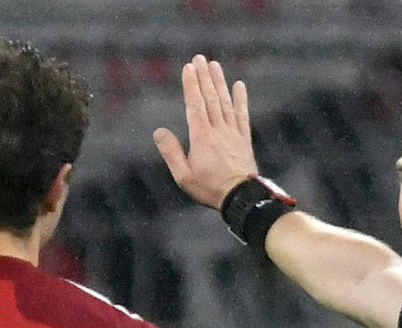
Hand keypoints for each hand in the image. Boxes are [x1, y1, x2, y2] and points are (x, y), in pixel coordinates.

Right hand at [152, 55, 260, 209]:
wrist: (241, 196)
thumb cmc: (209, 188)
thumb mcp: (183, 176)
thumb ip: (171, 152)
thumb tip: (158, 132)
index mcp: (201, 137)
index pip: (195, 105)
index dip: (191, 85)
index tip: (189, 68)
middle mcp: (218, 130)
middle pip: (210, 98)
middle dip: (204, 77)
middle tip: (200, 58)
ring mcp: (232, 132)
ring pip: (225, 102)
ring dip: (219, 82)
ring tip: (215, 65)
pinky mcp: (243, 139)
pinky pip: (242, 115)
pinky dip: (241, 99)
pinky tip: (239, 85)